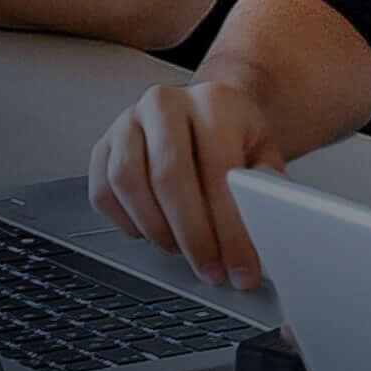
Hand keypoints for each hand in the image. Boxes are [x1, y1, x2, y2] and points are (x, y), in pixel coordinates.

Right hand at [89, 74, 285, 292]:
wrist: (207, 114)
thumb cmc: (233, 136)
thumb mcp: (263, 152)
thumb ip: (266, 183)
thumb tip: (268, 218)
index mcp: (211, 101)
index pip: (218, 169)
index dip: (230, 227)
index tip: (241, 265)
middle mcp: (164, 104)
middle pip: (169, 176)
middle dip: (192, 236)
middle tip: (210, 269)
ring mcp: (127, 122)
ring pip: (128, 182)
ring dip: (157, 229)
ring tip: (182, 250)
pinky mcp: (104, 146)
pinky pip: (103, 191)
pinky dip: (127, 223)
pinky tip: (154, 232)